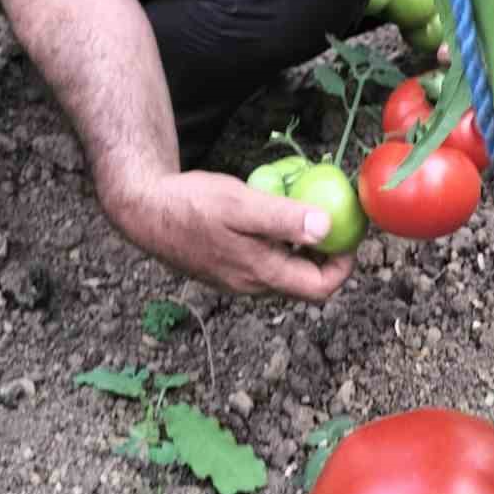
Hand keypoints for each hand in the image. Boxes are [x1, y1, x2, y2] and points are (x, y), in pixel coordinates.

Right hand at [106, 170, 355, 300]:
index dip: (343, 265)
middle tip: (333, 219)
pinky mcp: (223, 265)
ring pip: (282, 271)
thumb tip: (327, 228)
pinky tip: (268, 213)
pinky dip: (276, 242)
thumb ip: (283, 219)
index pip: (319, 288)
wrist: (143, 209)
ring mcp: (235, 277)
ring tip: (304, 210)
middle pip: (303, 282)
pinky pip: (261, 260)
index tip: (350, 234)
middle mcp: (250, 284)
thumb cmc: (191, 204)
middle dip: (325, 255)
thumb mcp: (241, 204)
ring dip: (300, 247)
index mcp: (260, 274)